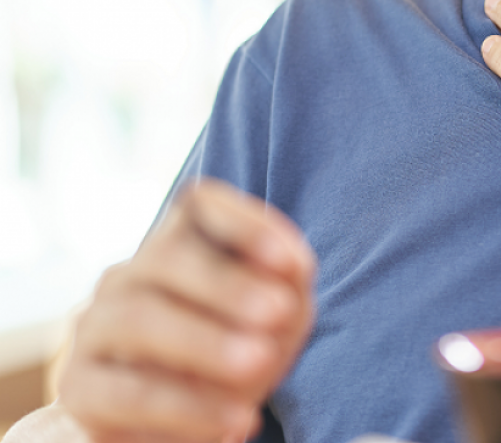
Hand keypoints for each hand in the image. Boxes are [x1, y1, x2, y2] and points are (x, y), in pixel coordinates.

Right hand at [58, 179, 315, 442]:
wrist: (195, 418)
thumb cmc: (244, 346)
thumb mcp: (282, 314)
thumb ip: (289, 282)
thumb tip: (291, 266)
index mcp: (179, 242)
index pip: (200, 205)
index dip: (245, 225)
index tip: (293, 264)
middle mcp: (130, 275)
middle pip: (166, 258)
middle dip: (227, 285)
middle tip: (280, 314)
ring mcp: (97, 327)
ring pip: (139, 319)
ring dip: (205, 342)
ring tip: (259, 367)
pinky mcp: (80, 389)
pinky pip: (127, 392)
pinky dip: (187, 407)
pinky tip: (236, 421)